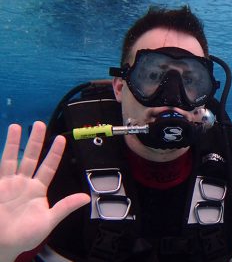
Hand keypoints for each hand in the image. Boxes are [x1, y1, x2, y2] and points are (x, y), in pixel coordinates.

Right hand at [0, 122, 89, 259]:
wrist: (3, 245)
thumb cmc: (25, 235)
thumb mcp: (49, 220)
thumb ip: (65, 207)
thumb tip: (86, 198)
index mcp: (37, 190)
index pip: (48, 167)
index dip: (54, 153)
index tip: (61, 139)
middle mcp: (23, 183)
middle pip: (31, 157)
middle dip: (36, 141)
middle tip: (39, 124)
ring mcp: (8, 184)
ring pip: (12, 159)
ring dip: (13, 143)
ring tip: (16, 126)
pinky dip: (2, 155)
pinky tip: (3, 143)